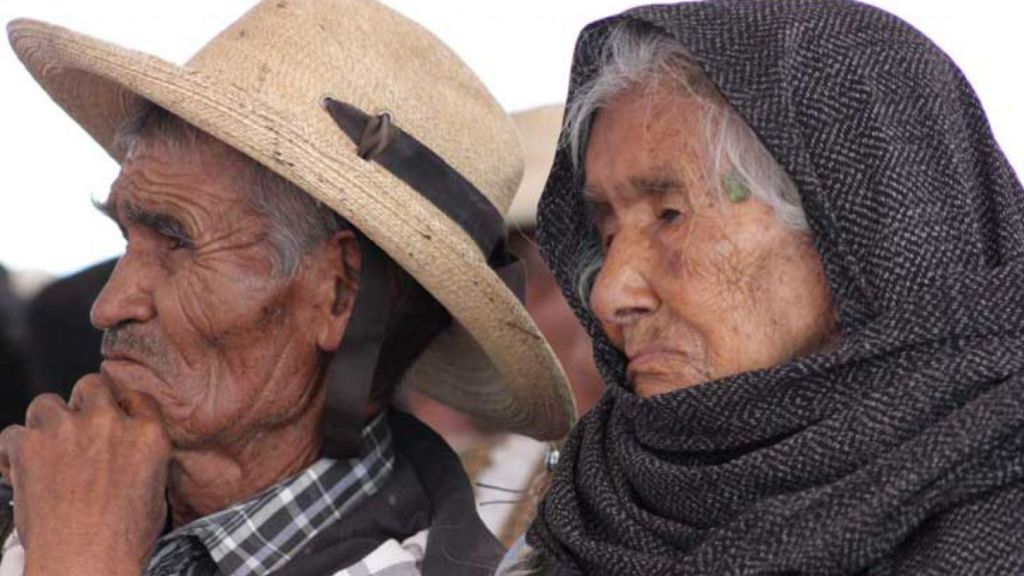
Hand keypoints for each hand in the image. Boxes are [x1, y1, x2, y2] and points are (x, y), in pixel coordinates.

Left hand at [0, 374, 170, 574]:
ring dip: (46, 422)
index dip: (121, 405)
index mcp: (147, 434)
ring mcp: (67, 430)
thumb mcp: (156, 493)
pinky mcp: (29, 446)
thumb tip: (129, 453)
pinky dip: (14, 450)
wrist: (84, 561)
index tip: (114, 415)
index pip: (136, 397)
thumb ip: (144, 458)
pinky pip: (12, 433)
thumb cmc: (122, 540)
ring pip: (47, 402)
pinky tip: (21, 467)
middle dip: (84, 404)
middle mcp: (108, 422)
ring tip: (48, 447)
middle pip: (92, 386)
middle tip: (79, 429)